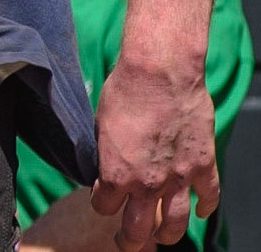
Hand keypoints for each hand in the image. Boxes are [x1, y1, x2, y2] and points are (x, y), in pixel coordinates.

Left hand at [90, 56, 218, 249]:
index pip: (104, 206)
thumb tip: (105, 164)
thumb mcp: (99, 126)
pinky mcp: (203, 165)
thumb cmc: (124, 92)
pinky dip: (207, 207)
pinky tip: (201, 212)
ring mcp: (178, 177)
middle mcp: (147, 183)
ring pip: (175, 223)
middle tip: (126, 243)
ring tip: (162, 238)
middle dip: (129, 240)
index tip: (102, 198)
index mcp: (116, 173)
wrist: (160, 74)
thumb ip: (106, 154)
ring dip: (167, 235)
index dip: (101, 203)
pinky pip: (209, 197)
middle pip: (138, 229)